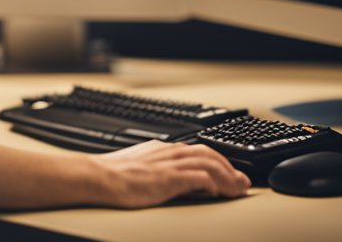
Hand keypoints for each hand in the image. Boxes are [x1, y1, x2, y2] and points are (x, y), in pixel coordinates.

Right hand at [90, 140, 250, 207]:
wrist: (99, 176)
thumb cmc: (112, 174)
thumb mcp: (137, 165)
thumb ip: (154, 167)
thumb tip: (165, 177)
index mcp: (162, 149)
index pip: (197, 149)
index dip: (217, 160)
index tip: (228, 172)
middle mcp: (169, 152)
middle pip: (208, 153)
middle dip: (229, 167)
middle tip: (242, 181)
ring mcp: (170, 164)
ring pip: (209, 164)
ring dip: (228, 176)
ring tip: (238, 189)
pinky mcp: (169, 178)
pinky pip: (201, 178)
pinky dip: (214, 183)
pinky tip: (219, 192)